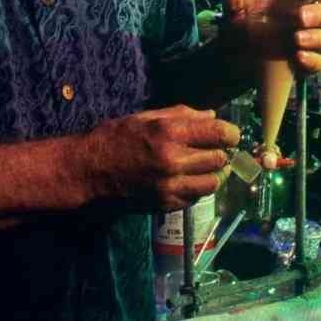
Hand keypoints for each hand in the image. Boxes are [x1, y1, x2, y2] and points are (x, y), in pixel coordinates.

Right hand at [80, 105, 239, 211]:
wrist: (90, 172)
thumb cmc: (114, 138)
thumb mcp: (144, 117)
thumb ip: (180, 115)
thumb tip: (210, 116)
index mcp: (167, 132)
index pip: (218, 133)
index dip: (230, 133)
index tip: (229, 134)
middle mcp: (173, 160)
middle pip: (219, 159)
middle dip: (219, 152)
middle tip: (211, 149)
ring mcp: (171, 185)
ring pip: (213, 182)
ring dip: (211, 173)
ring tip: (200, 167)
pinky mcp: (167, 204)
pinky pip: (196, 197)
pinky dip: (196, 188)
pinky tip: (184, 179)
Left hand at [221, 0, 320, 78]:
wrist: (235, 61)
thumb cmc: (241, 28)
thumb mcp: (234, 14)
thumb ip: (232, 1)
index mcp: (295, 1)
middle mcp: (308, 21)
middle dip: (319, 14)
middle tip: (300, 17)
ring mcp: (309, 43)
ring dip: (316, 37)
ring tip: (296, 39)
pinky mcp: (307, 64)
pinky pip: (319, 62)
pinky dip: (312, 59)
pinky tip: (298, 56)